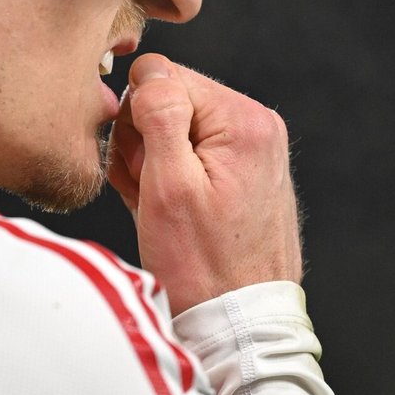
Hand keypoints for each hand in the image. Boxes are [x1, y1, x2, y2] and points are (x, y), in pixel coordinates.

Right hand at [107, 53, 303, 315]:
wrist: (239, 325)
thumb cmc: (203, 266)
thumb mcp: (168, 186)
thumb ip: (159, 115)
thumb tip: (151, 69)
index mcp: (243, 120)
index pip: (163, 75)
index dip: (136, 119)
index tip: (141, 167)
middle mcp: (257, 126)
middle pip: (170, 100)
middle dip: (145, 143)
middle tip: (148, 192)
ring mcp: (254, 150)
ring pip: (175, 129)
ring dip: (153, 165)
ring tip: (158, 208)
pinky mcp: (245, 172)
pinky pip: (191, 154)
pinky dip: (171, 179)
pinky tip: (170, 211)